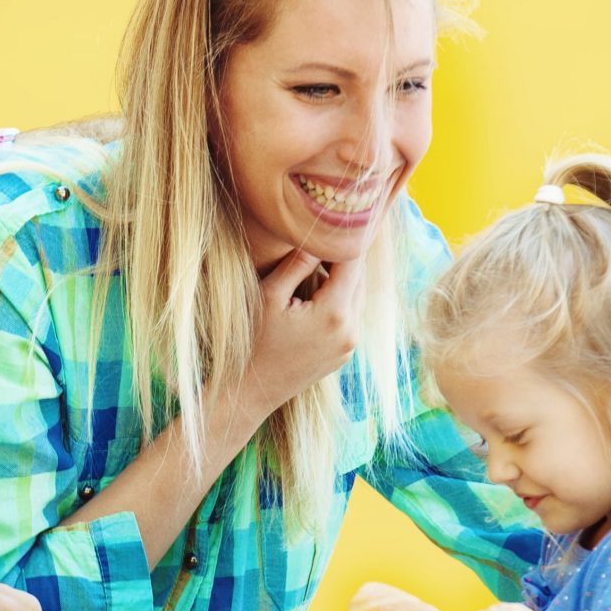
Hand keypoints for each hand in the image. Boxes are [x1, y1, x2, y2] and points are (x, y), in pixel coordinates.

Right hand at [244, 249, 365, 415]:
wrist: (251, 392)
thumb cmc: (253, 342)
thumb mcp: (270, 296)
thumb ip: (297, 263)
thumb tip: (318, 236)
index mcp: (335, 313)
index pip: (352, 261)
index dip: (345, 237)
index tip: (335, 218)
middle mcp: (351, 330)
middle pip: (359, 278)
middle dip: (344, 255)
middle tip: (327, 233)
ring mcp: (350, 345)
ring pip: (358, 296)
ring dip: (343, 276)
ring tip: (320, 258)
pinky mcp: (344, 353)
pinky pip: (351, 315)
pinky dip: (341, 297)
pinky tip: (317, 288)